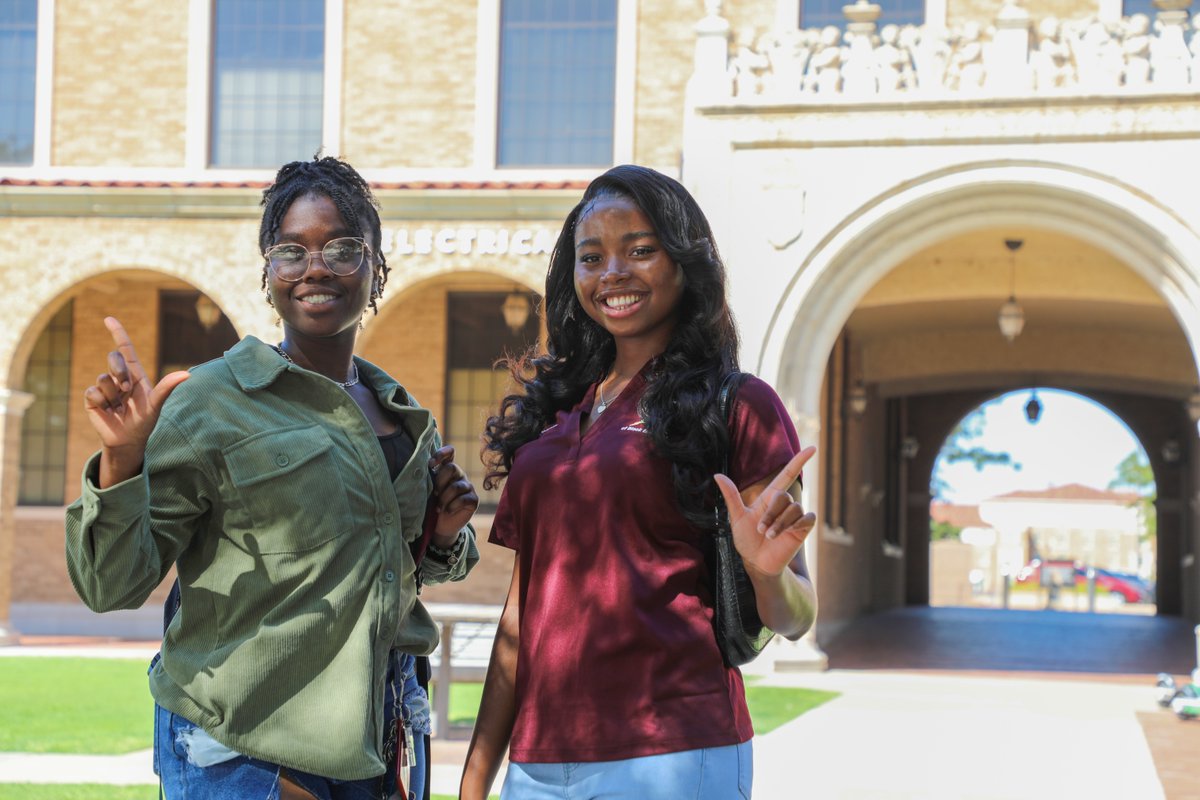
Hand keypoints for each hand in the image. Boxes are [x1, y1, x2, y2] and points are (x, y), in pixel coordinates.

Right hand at [83, 317, 189, 484]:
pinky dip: (102, 402)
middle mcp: (119, 377)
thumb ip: (168, 387)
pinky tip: (108, 411)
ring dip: (114, 396)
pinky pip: (92, 391)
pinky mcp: (92, 398)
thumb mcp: (156, 404)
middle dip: (119, 372)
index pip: (125, 349)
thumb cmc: (144, 421)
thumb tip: (187, 374)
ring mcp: (105, 387)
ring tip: (120, 408)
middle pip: (113, 359)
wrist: (128, 440)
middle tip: (127, 390)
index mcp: (135, 374)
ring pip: (103, 378)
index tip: (109, 319)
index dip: (118, 333)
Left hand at [428, 445, 478, 538]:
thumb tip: (425, 469)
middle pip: (452, 468)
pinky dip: (452, 506)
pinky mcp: (473, 499)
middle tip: (434, 494)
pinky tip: (447, 511)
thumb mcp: (428, 490)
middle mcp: (459, 475)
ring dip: (444, 498)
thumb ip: (429, 479)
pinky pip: (463, 499)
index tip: (430, 464)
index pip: (450, 453)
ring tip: (438, 507)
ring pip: (456, 486)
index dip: (441, 454)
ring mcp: (467, 487)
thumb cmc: (431, 504)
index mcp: (447, 469)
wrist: (440, 525)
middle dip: (440, 481)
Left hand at [714, 446, 816, 578]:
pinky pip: (806, 518)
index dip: (800, 460)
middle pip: (784, 496)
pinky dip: (794, 526)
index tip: (813, 448)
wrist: (757, 562)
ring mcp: (795, 516)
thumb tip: (717, 475)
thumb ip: (731, 496)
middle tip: (761, 530)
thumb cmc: (747, 540)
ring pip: (794, 508)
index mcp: (770, 497)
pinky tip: (786, 535)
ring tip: (769, 536)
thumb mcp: (737, 518)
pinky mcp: (803, 528)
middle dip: (771, 514)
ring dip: (780, 523)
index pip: (787, 474)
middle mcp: (784, 504)